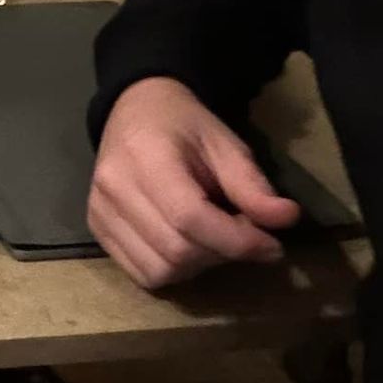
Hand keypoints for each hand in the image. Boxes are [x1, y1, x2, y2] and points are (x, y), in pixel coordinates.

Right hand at [88, 77, 302, 289]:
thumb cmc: (185, 126)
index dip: (237, 241)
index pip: (190, 218)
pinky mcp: (96, 228)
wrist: (136, 110)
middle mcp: (113, 187)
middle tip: (246, 237)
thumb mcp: (226, 144)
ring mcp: (99, 210)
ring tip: (213, 240)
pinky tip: (186, 245)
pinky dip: (171, 270)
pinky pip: (139, 272)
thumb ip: (252, 185)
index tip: (273, 246)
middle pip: (176, 250)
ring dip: (198, 266)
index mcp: (145, 157)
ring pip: (158, 270)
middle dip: (223, 253)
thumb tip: (286, 220)